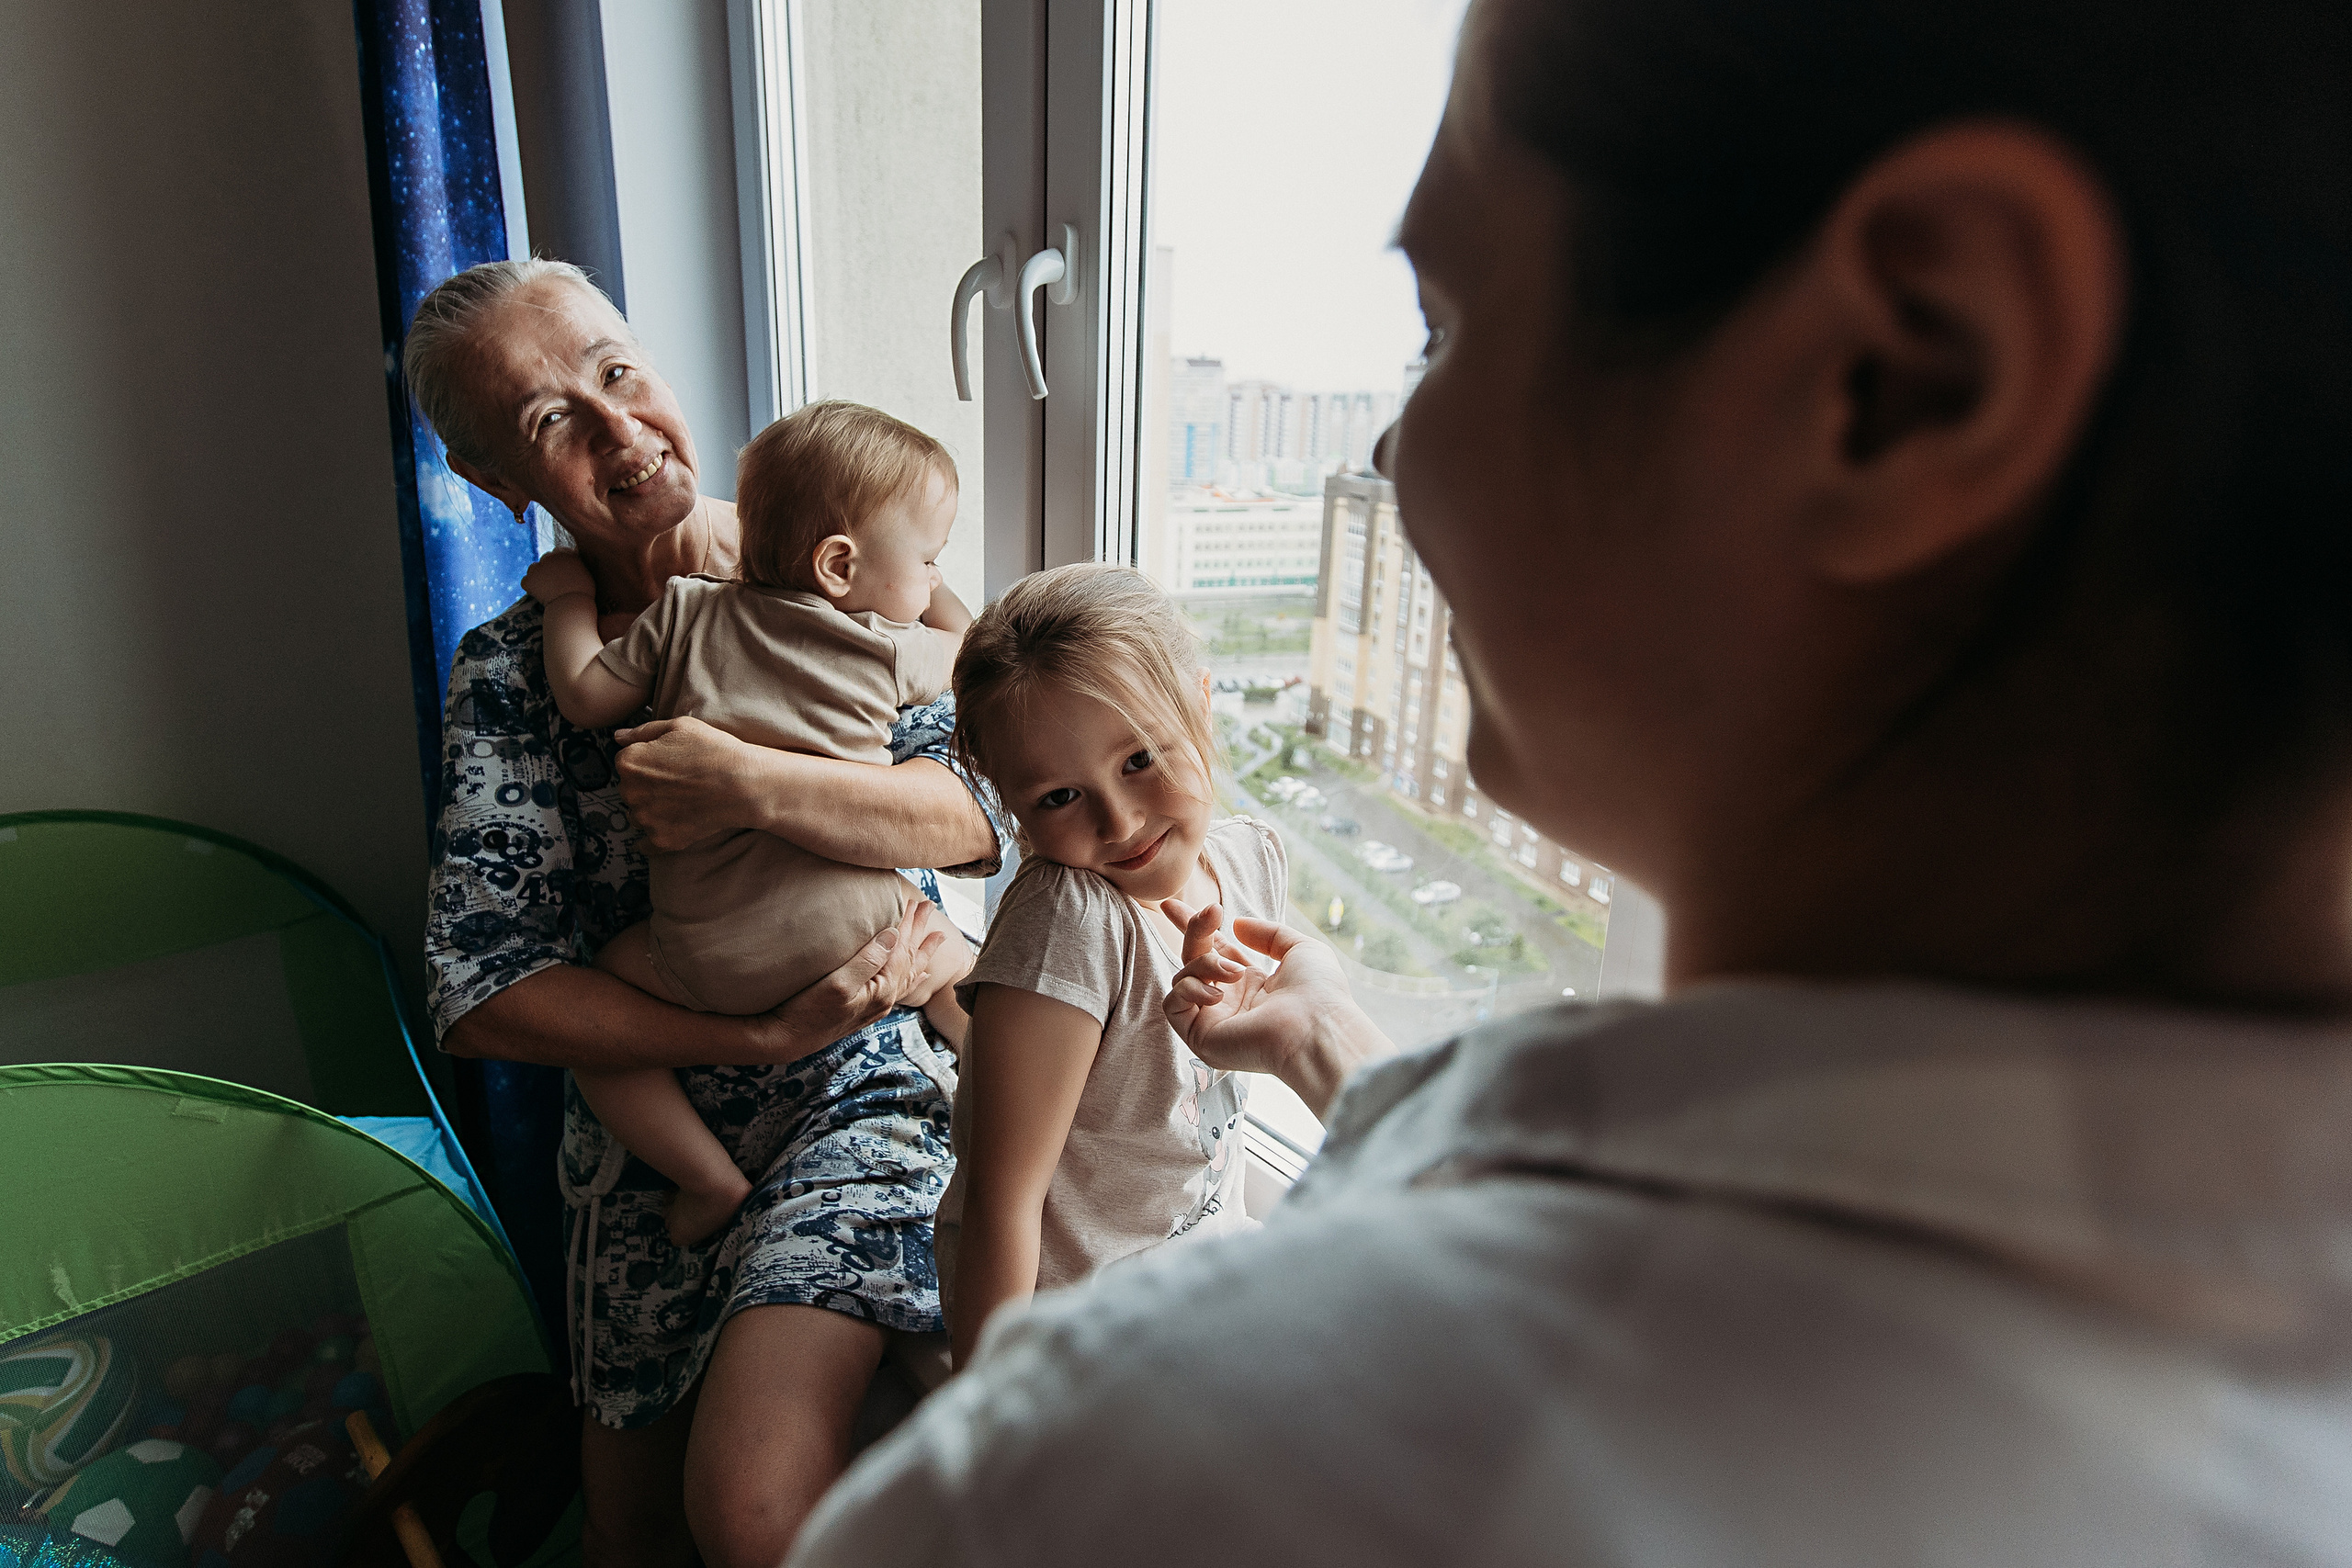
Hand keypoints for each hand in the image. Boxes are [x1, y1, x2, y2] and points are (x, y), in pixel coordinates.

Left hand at [522, 547, 594, 607]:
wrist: (572, 606)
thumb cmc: (583, 593)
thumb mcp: (586, 573)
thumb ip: (576, 564)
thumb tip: (572, 562)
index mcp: (565, 553)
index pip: (558, 552)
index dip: (559, 563)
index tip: (561, 573)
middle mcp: (550, 557)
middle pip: (545, 559)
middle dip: (548, 568)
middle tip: (553, 582)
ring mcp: (538, 567)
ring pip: (533, 568)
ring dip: (537, 575)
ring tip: (545, 588)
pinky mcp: (529, 579)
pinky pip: (526, 581)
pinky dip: (530, 588)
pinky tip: (538, 595)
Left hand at [613, 716, 766, 852]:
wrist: (743, 785)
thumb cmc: (714, 751)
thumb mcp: (679, 727)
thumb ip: (643, 731)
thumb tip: (618, 737)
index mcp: (630, 762)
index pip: (626, 763)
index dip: (647, 761)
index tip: (668, 763)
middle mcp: (630, 792)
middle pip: (630, 790)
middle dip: (647, 786)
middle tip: (677, 782)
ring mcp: (645, 819)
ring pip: (638, 815)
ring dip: (651, 810)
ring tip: (680, 802)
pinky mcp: (661, 840)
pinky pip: (644, 844)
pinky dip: (655, 836)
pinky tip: (672, 826)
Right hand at [756, 900, 961, 1059]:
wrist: (786, 1040)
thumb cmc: (806, 1011)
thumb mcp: (837, 983)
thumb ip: (868, 959)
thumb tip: (893, 935)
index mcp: (882, 989)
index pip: (901, 950)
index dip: (908, 924)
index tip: (916, 901)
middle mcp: (885, 999)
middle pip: (909, 959)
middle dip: (920, 933)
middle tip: (930, 907)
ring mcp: (877, 1006)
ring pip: (908, 974)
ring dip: (921, 952)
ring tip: (937, 938)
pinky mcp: (866, 1009)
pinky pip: (900, 987)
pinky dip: (912, 976)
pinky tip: (918, 974)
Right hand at [1162, 899, 1368, 1094]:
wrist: (1316, 1029)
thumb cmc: (1319, 993)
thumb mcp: (1300, 949)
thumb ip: (1268, 934)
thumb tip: (1237, 925)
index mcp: (1251, 985)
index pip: (1213, 952)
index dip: (1196, 928)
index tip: (1171, 906)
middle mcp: (1229, 1002)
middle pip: (1193, 959)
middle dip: (1195, 931)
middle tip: (1211, 913)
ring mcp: (1213, 1020)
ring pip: (1183, 977)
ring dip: (1205, 964)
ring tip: (1235, 973)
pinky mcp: (1200, 1037)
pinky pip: (1173, 1004)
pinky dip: (1190, 989)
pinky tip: (1218, 994)